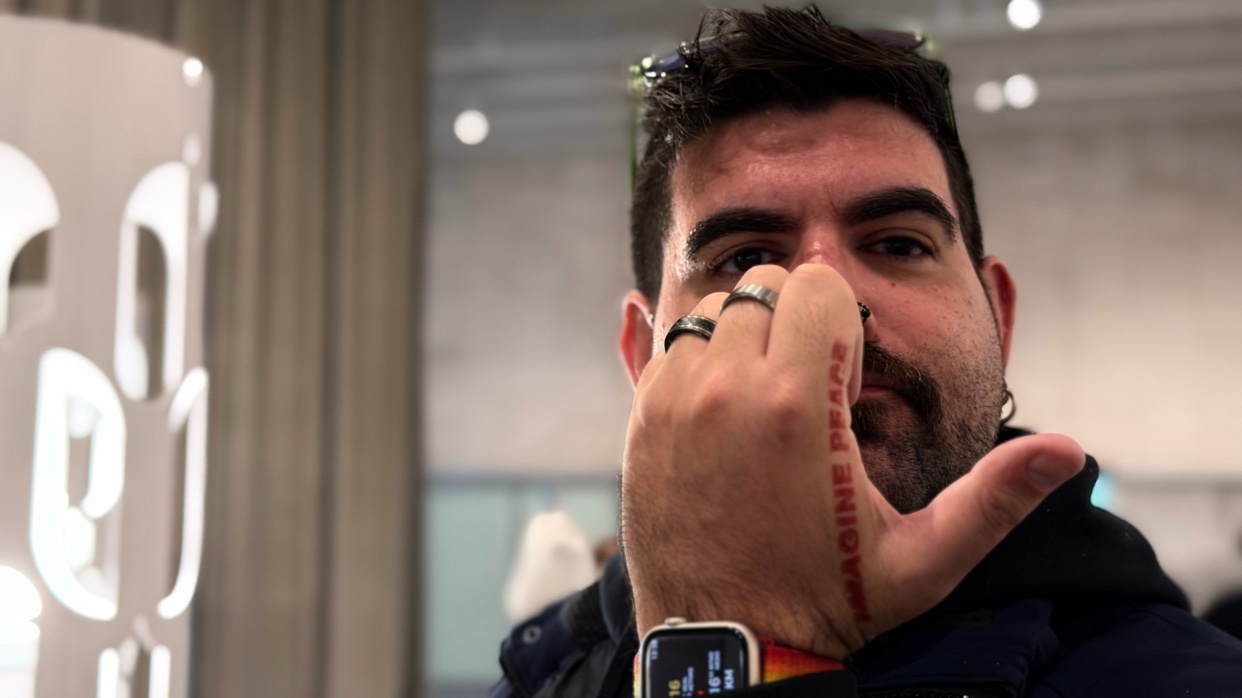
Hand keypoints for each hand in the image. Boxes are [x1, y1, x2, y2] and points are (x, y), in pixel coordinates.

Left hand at [621, 263, 1083, 658]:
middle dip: (795, 318)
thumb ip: (996, 498)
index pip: (817, 283)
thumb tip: (1068, 448)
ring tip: (769, 400)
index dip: (842, 321)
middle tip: (812, 384)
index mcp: (799, 405)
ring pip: (713, 311)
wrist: (729, 649)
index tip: (846, 376)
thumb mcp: (925, 561)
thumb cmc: (829, 604)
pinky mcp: (641, 423)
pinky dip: (701, 361)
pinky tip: (728, 413)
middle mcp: (728, 390)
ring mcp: (675, 404)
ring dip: (745, 336)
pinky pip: (670, 349)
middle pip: (764, 285)